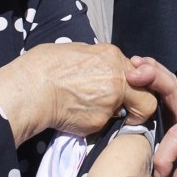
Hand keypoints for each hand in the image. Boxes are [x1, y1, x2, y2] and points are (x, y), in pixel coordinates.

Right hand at [0, 42, 156, 145]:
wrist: (30, 88)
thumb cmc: (44, 66)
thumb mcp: (76, 51)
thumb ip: (99, 61)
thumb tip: (103, 68)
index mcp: (112, 57)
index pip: (143, 76)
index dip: (137, 87)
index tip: (129, 95)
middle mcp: (117, 79)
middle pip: (146, 100)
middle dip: (138, 109)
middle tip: (127, 114)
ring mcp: (110, 103)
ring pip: (123, 114)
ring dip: (111, 114)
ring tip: (85, 108)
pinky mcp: (99, 122)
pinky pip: (102, 125)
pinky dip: (92, 123)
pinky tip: (74, 114)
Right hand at [126, 55, 176, 176]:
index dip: (165, 155)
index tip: (161, 174)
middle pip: (175, 90)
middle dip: (155, 79)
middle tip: (134, 73)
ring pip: (168, 84)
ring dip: (151, 72)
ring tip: (133, 62)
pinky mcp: (176, 111)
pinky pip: (163, 91)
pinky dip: (152, 77)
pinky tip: (138, 68)